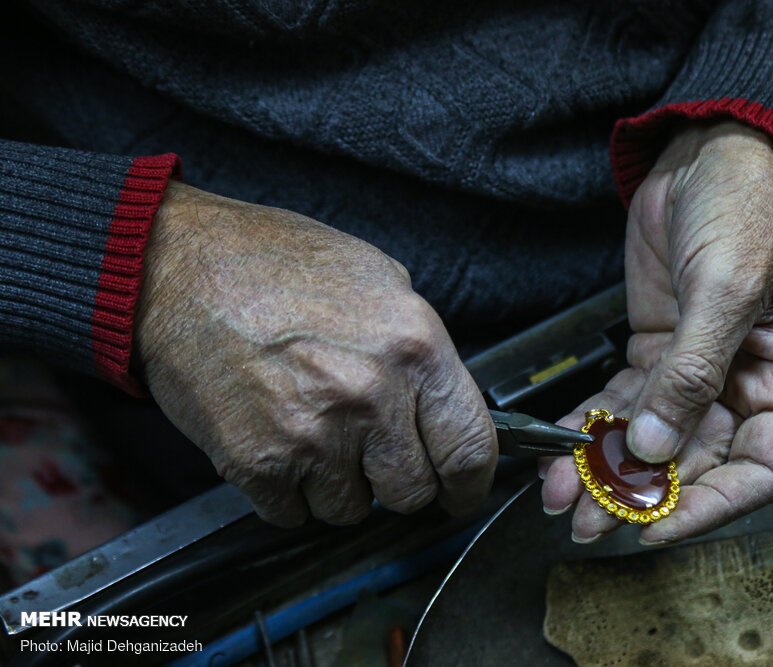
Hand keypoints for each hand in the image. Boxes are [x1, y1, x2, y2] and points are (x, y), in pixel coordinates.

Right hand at [135, 182, 496, 525]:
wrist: (179, 267)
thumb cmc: (275, 263)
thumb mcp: (378, 279)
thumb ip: (419, 348)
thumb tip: (442, 403)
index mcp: (414, 348)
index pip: (469, 450)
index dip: (470, 483)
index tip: (461, 492)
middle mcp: (371, 398)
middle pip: (413, 493)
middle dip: (398, 480)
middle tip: (375, 453)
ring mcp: (312, 436)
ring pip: (351, 510)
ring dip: (340, 486)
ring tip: (314, 432)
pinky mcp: (257, 463)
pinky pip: (292, 514)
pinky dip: (289, 492)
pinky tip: (278, 443)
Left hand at [541, 121, 772, 544]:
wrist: (704, 151)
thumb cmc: (745, 206)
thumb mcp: (727, 288)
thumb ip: (693, 371)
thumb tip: (658, 445)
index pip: (762, 469)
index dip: (711, 507)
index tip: (657, 528)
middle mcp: (752, 385)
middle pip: (698, 463)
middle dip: (643, 495)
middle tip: (591, 520)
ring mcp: (701, 372)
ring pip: (655, 440)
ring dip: (609, 469)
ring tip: (564, 495)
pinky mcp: (659, 353)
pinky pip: (626, 404)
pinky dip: (595, 427)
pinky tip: (565, 445)